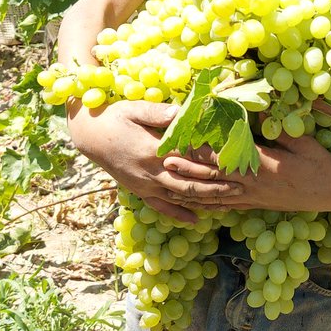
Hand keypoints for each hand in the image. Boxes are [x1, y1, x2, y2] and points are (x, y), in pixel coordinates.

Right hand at [68, 100, 245, 223]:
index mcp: (151, 151)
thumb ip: (159, 113)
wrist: (88, 137)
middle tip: (242, 185)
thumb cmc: (114, 117)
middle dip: (217, 186)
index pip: (188, 159)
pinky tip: (197, 221)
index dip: (212, 162)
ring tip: (230, 201)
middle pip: (189, 184)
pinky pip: (162, 207)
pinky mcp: (140, 192)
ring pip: (180, 198)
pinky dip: (180, 215)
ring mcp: (144, 185)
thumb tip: (184, 113)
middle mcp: (150, 173)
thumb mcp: (135, 109)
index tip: (234, 161)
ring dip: (205, 201)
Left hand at [163, 131, 330, 213]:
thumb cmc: (320, 163)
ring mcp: (253, 199)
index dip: (200, 151)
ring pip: (215, 196)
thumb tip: (255, 105)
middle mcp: (252, 186)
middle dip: (186, 169)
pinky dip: (208, 205)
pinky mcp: (257, 205)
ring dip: (190, 189)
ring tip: (168, 183)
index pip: (224, 158)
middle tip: (162, 160)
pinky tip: (194, 204)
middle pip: (212, 178)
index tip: (181, 141)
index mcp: (262, 168)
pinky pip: (227, 206)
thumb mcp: (300, 139)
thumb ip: (276, 125)